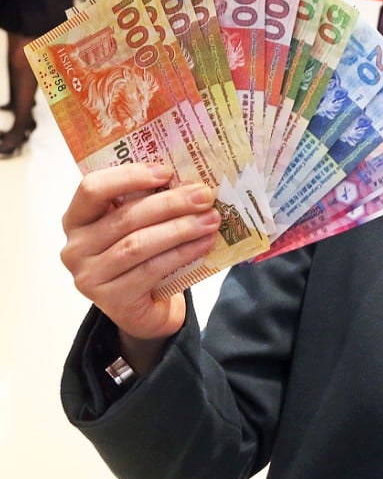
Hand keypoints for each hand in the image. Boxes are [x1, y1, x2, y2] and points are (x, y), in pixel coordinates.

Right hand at [61, 163, 219, 370]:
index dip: (128, 177)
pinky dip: (181, 254)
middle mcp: (75, 247)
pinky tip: (204, 244)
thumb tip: (190, 181)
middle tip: (204, 196)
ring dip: (180, 229)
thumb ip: (150, 202)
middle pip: (124, 217)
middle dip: (170, 204)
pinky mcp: (111, 300)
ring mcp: (89, 277)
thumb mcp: (138, 224)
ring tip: (210, 220)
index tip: (166, 172)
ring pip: (138, 245)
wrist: (146, 306)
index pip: (92, 189)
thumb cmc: (142, 254)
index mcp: (77, 219)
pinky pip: (151, 270)